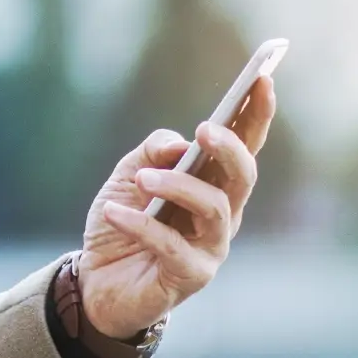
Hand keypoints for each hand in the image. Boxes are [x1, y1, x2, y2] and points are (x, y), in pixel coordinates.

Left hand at [77, 74, 275, 339]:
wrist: (95, 280)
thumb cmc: (122, 221)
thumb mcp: (128, 175)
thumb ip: (153, 152)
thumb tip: (179, 146)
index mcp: (214, 182)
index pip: (245, 143)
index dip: (257, 112)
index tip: (262, 77)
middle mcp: (222, 213)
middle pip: (244, 176)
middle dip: (230, 148)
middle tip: (204, 130)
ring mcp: (212, 247)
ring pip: (214, 208)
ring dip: (178, 187)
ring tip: (143, 178)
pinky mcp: (191, 276)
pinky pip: (172, 246)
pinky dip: (141, 224)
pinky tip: (113, 212)